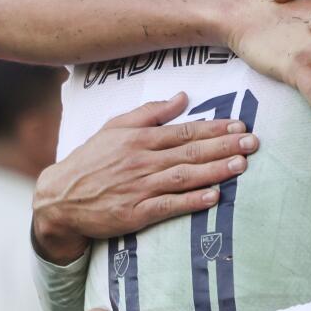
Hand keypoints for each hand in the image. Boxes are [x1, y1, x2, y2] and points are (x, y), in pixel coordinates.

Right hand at [32, 93, 259, 263]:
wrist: (58, 199)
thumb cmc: (91, 160)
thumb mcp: (115, 127)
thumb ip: (150, 112)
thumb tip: (182, 97)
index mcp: (139, 139)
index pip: (185, 131)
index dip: (214, 128)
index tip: (240, 125)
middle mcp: (142, 161)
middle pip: (190, 152)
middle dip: (224, 146)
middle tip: (252, 142)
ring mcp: (139, 188)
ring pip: (184, 176)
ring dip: (215, 171)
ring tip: (241, 165)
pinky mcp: (135, 213)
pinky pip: (168, 206)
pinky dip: (192, 201)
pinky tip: (214, 197)